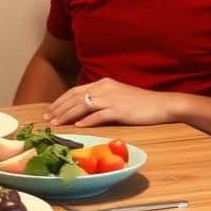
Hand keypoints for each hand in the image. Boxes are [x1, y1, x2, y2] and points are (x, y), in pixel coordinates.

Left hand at [44, 78, 179, 127]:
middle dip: (59, 108)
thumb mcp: (117, 97)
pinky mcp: (120, 110)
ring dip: (68, 115)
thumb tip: (83, 110)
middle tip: (47, 119)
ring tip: (57, 124)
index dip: (60, 101)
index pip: (75, 91)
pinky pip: (100, 115)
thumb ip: (101, 100)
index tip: (49, 111)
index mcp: (103, 83)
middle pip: (75, 97)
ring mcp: (113, 98)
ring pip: (83, 105)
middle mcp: (105, 88)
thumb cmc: (140, 104)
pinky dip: (87, 121)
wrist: (163, 105)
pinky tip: (78, 126)